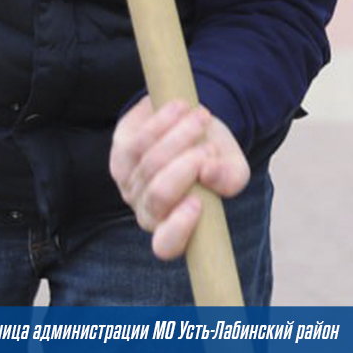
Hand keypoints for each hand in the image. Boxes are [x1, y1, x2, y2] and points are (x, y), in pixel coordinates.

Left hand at [110, 98, 249, 261]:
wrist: (192, 124)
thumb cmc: (213, 156)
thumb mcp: (232, 165)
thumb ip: (231, 176)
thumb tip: (210, 173)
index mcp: (176, 226)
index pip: (167, 244)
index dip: (178, 228)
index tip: (198, 203)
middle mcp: (148, 211)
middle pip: (158, 196)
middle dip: (186, 167)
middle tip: (210, 147)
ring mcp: (129, 184)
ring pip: (149, 163)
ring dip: (179, 137)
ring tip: (202, 117)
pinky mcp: (120, 154)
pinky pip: (138, 140)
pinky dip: (162, 122)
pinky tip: (181, 107)